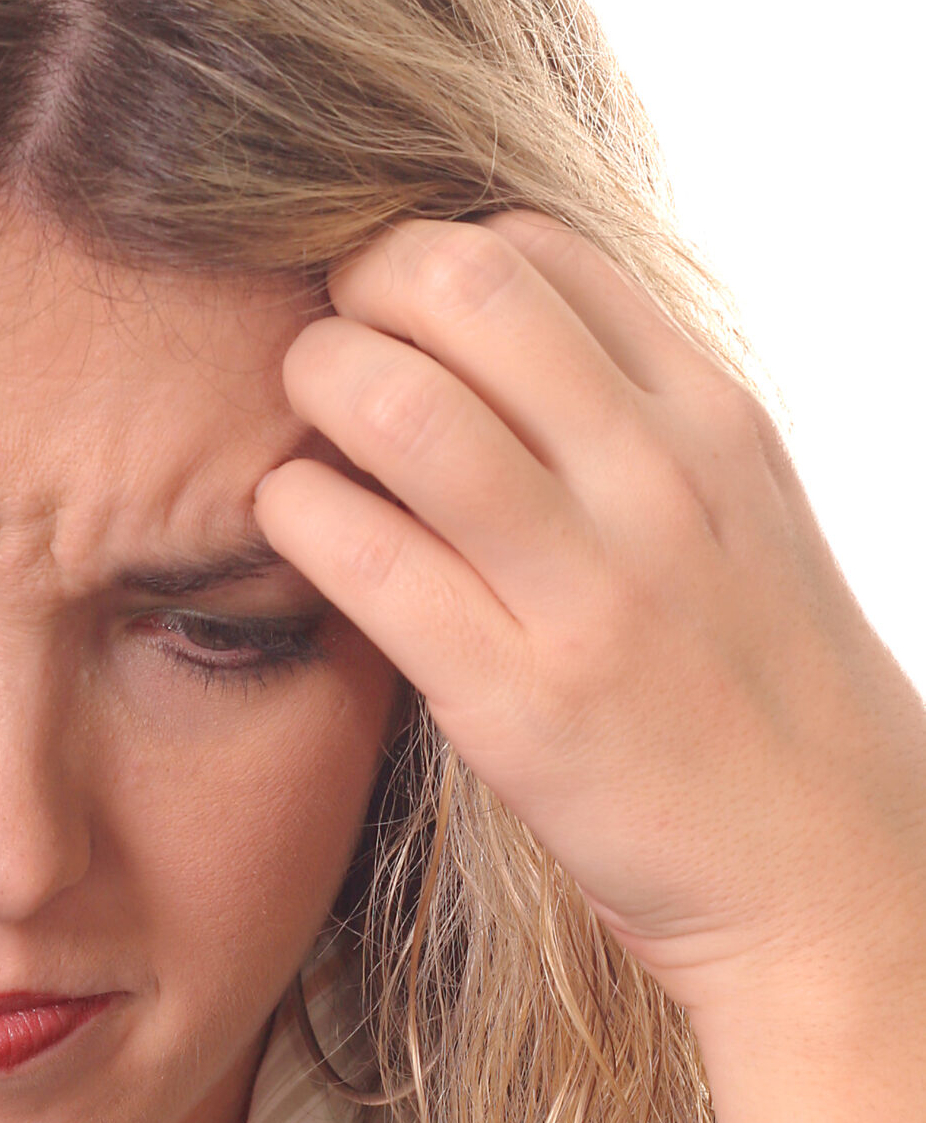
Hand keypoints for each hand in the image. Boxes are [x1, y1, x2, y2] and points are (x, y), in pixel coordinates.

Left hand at [254, 213, 925, 1025]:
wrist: (829, 876)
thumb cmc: (759, 691)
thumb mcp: (739, 513)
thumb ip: (635, 420)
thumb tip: (489, 339)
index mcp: (711, 417)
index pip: (536, 247)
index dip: (429, 255)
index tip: (388, 312)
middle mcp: (658, 480)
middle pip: (461, 285)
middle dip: (356, 292)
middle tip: (325, 350)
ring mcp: (592, 589)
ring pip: (398, 404)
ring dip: (313, 390)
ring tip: (300, 434)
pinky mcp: (518, 700)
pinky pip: (361, 555)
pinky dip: (293, 513)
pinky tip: (293, 527)